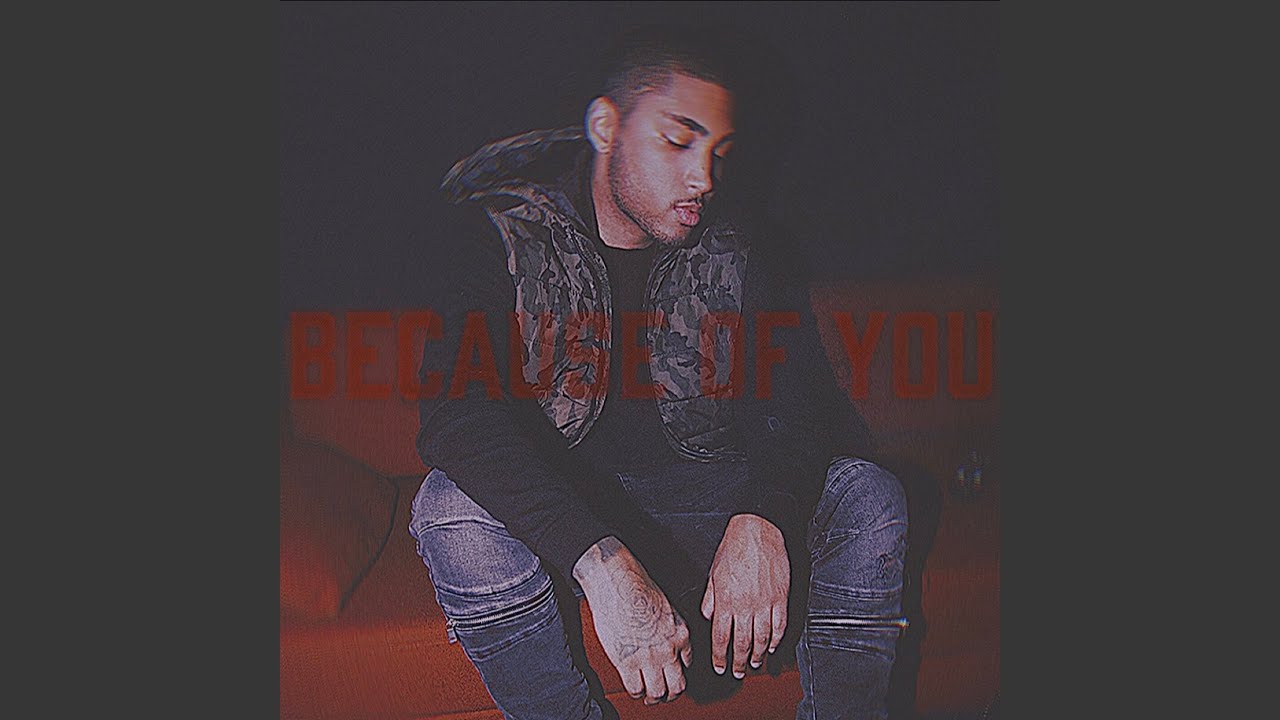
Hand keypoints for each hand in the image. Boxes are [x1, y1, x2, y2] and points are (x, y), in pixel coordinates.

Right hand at [574, 537, 691, 704]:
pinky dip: (635, 692)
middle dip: (671, 693)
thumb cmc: (638, 586)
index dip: (680, 671)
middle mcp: (668, 649)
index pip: (688, 663)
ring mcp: (648, 658)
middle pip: (677, 686)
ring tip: (648, 695)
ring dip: (653, 697)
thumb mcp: (666, 605)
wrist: (619, 582)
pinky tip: (633, 687)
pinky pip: (634, 689)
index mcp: (680, 633)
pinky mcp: (627, 662)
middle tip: (665, 694)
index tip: (673, 672)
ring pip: (657, 692)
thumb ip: (668, 626)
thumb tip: (664, 636)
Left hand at [701, 514, 789, 678]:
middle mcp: (744, 605)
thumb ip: (710, 599)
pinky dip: (777, 640)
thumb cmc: (734, 548)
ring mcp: (764, 603)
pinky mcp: (781, 598)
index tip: (720, 666)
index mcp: (725, 600)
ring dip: (758, 655)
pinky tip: (773, 647)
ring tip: (754, 664)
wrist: (757, 530)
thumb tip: (709, 617)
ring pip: (762, 639)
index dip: (720, 656)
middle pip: (741, 643)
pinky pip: (780, 626)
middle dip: (737, 662)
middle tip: (737, 672)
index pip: (720, 637)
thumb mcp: (713, 574)